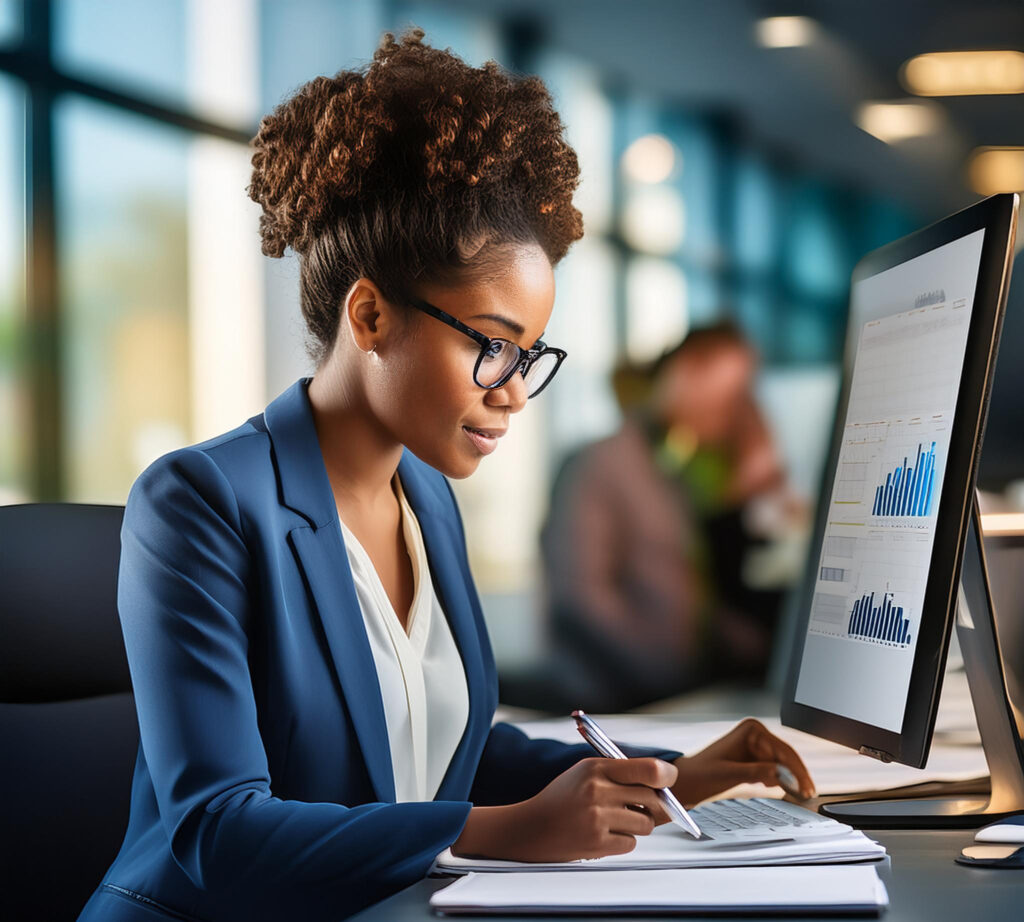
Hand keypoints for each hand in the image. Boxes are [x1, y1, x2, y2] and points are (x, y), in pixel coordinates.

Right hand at [452, 757, 675, 861]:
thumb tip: (662, 783)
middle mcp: (598, 790)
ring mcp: (597, 817)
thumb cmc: (561, 799)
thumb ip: (619, 774)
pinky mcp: (597, 842)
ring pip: (645, 824)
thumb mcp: (584, 774)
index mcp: (596, 767)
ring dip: (637, 825)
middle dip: (653, 806)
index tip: (670, 781)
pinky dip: (623, 841)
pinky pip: (631, 843)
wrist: (529, 828)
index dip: (667, 776)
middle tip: (641, 807)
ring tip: (614, 821)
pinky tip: (603, 834)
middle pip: (652, 799)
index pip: (649, 769)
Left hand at [670, 717, 815, 806]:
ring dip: (791, 780)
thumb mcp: (729, 774)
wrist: (686, 782)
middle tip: (809, 795)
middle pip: (786, 757)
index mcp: (751, 730)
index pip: (783, 751)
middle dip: (798, 776)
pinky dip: (780, 781)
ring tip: (802, 796)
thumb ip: (755, 771)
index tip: (806, 788)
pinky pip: (774, 769)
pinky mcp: (754, 758)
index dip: (797, 771)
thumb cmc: (701, 775)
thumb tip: (781, 772)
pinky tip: (785, 791)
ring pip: (783, 764)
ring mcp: (755, 745)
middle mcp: (755, 733)